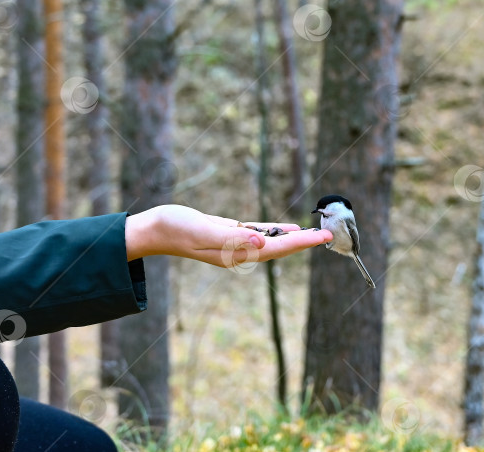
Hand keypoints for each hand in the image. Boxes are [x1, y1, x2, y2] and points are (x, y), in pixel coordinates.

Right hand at [125, 205, 332, 267]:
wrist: (153, 229)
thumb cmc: (174, 228)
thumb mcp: (203, 231)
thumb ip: (232, 239)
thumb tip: (263, 244)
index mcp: (234, 254)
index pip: (275, 250)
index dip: (300, 244)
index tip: (322, 238)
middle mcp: (237, 253)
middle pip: (278, 248)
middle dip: (304, 243)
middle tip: (329, 235)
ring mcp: (233, 245)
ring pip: (270, 242)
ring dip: (292, 238)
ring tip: (314, 233)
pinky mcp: (227, 234)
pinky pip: (257, 233)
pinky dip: (274, 231)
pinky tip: (285, 228)